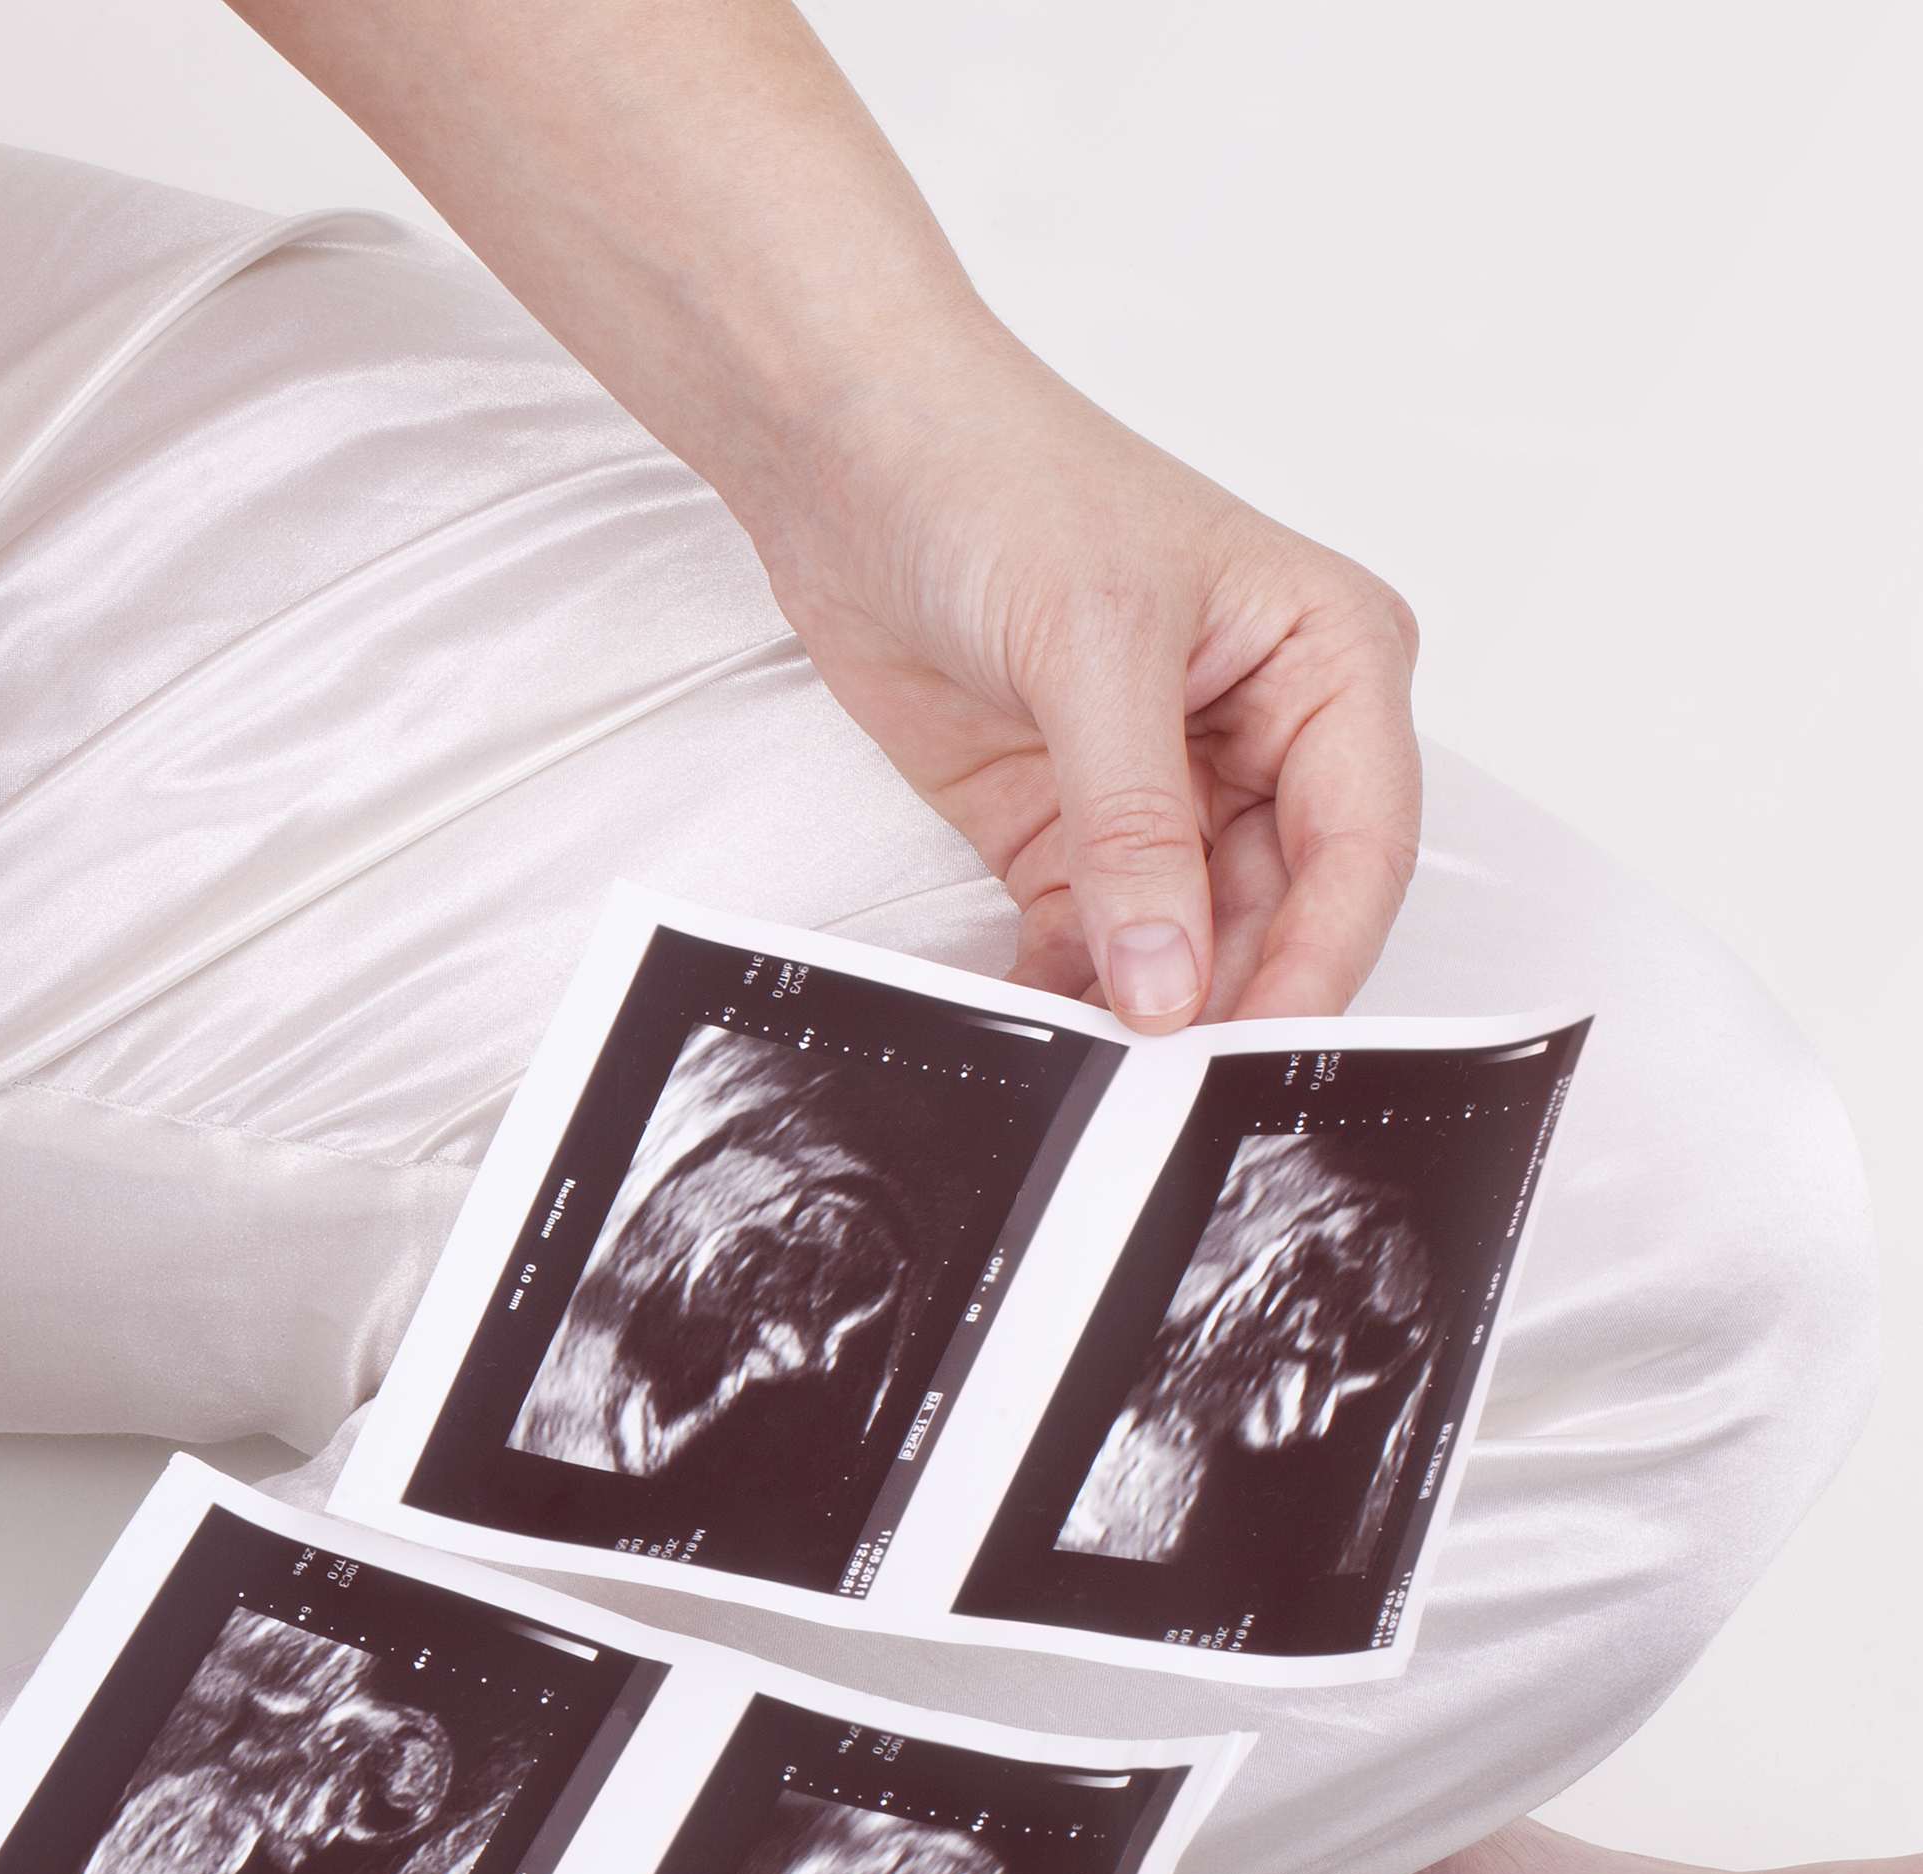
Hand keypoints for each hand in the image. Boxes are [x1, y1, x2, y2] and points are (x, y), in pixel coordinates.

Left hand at [747, 348, 1422, 1030]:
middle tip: (1170, 1084)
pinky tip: (1045, 1025)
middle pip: (1278, 911)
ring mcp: (1161, 790)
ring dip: (1145, 1005)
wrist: (847, 458)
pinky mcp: (1062, 828)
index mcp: (1329, 662)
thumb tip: (1170, 975)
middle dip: (1226, 998)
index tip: (1257, 1043)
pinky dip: (1070, 986)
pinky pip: (1090, 939)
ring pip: (1185, 940)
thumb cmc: (1001, 479)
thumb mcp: (1093, 649)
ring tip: (1103, 1070)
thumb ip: (1134, 827)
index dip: (1320, 957)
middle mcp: (1264, 732)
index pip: (1359, 845)